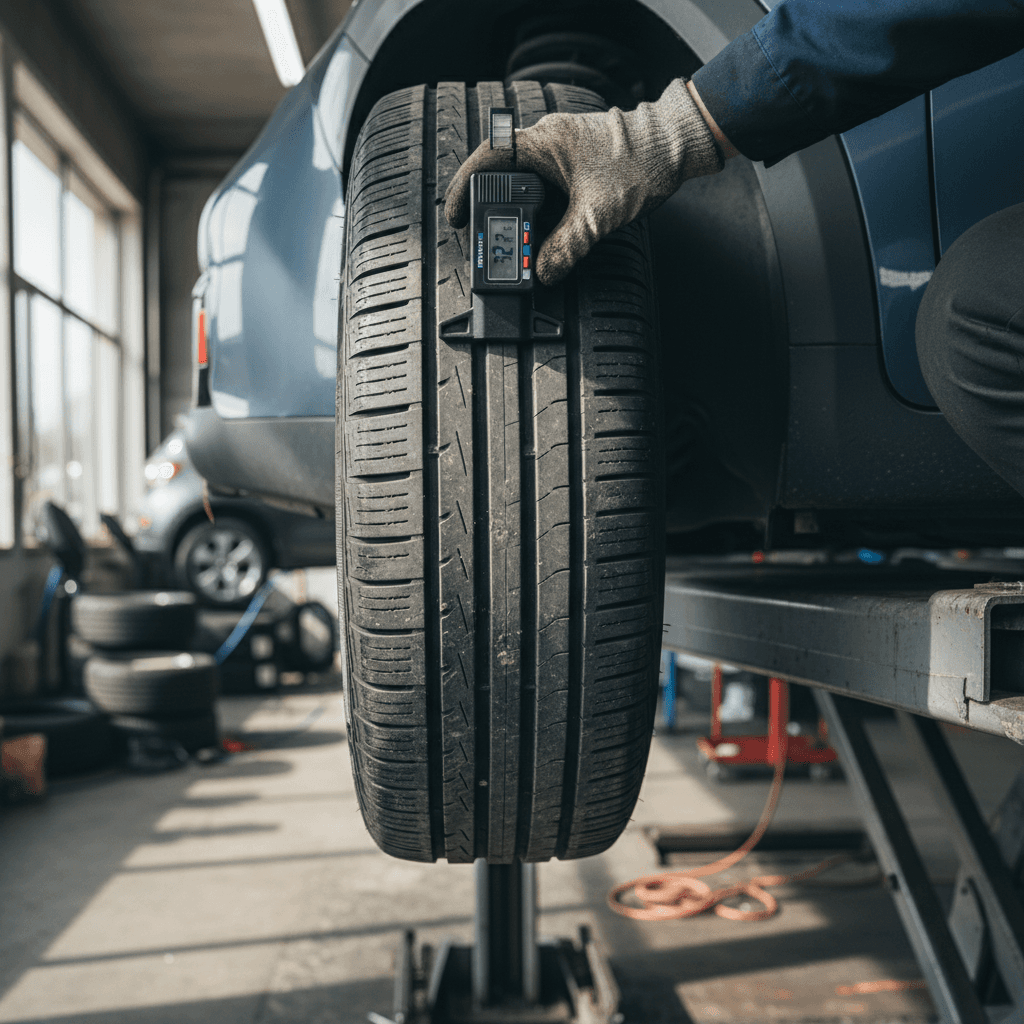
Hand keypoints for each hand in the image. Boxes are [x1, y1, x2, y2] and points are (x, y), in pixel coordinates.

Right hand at [443, 79, 723, 284]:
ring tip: (511, 240)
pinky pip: (544, 185)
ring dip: (515, 210)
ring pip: (523, 182)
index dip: (463, 189)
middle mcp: (547, 141)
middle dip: (488, 207)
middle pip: (499, 174)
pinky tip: (544, 230)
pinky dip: (538, 208)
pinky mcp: (577, 162)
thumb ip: (566, 246)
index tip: (455, 217)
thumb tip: (543, 273)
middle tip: (481, 237)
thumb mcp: (598, 215)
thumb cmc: (643, 163)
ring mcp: (562, 150)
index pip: (485, 160)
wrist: (679, 145)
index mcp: (542, 143)